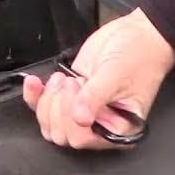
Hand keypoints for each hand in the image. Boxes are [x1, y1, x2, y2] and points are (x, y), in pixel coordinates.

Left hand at [22, 8, 174, 149]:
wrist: (137, 34)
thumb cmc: (139, 56)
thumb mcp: (116, 75)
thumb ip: (96, 97)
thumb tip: (80, 118)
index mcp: (117, 129)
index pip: (82, 139)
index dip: (72, 117)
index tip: (78, 90)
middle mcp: (98, 124)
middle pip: (61, 134)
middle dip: (59, 107)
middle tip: (72, 83)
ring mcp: (82, 110)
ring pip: (49, 123)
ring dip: (47, 101)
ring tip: (62, 79)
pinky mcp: (70, 96)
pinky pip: (44, 105)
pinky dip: (35, 94)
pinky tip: (35, 82)